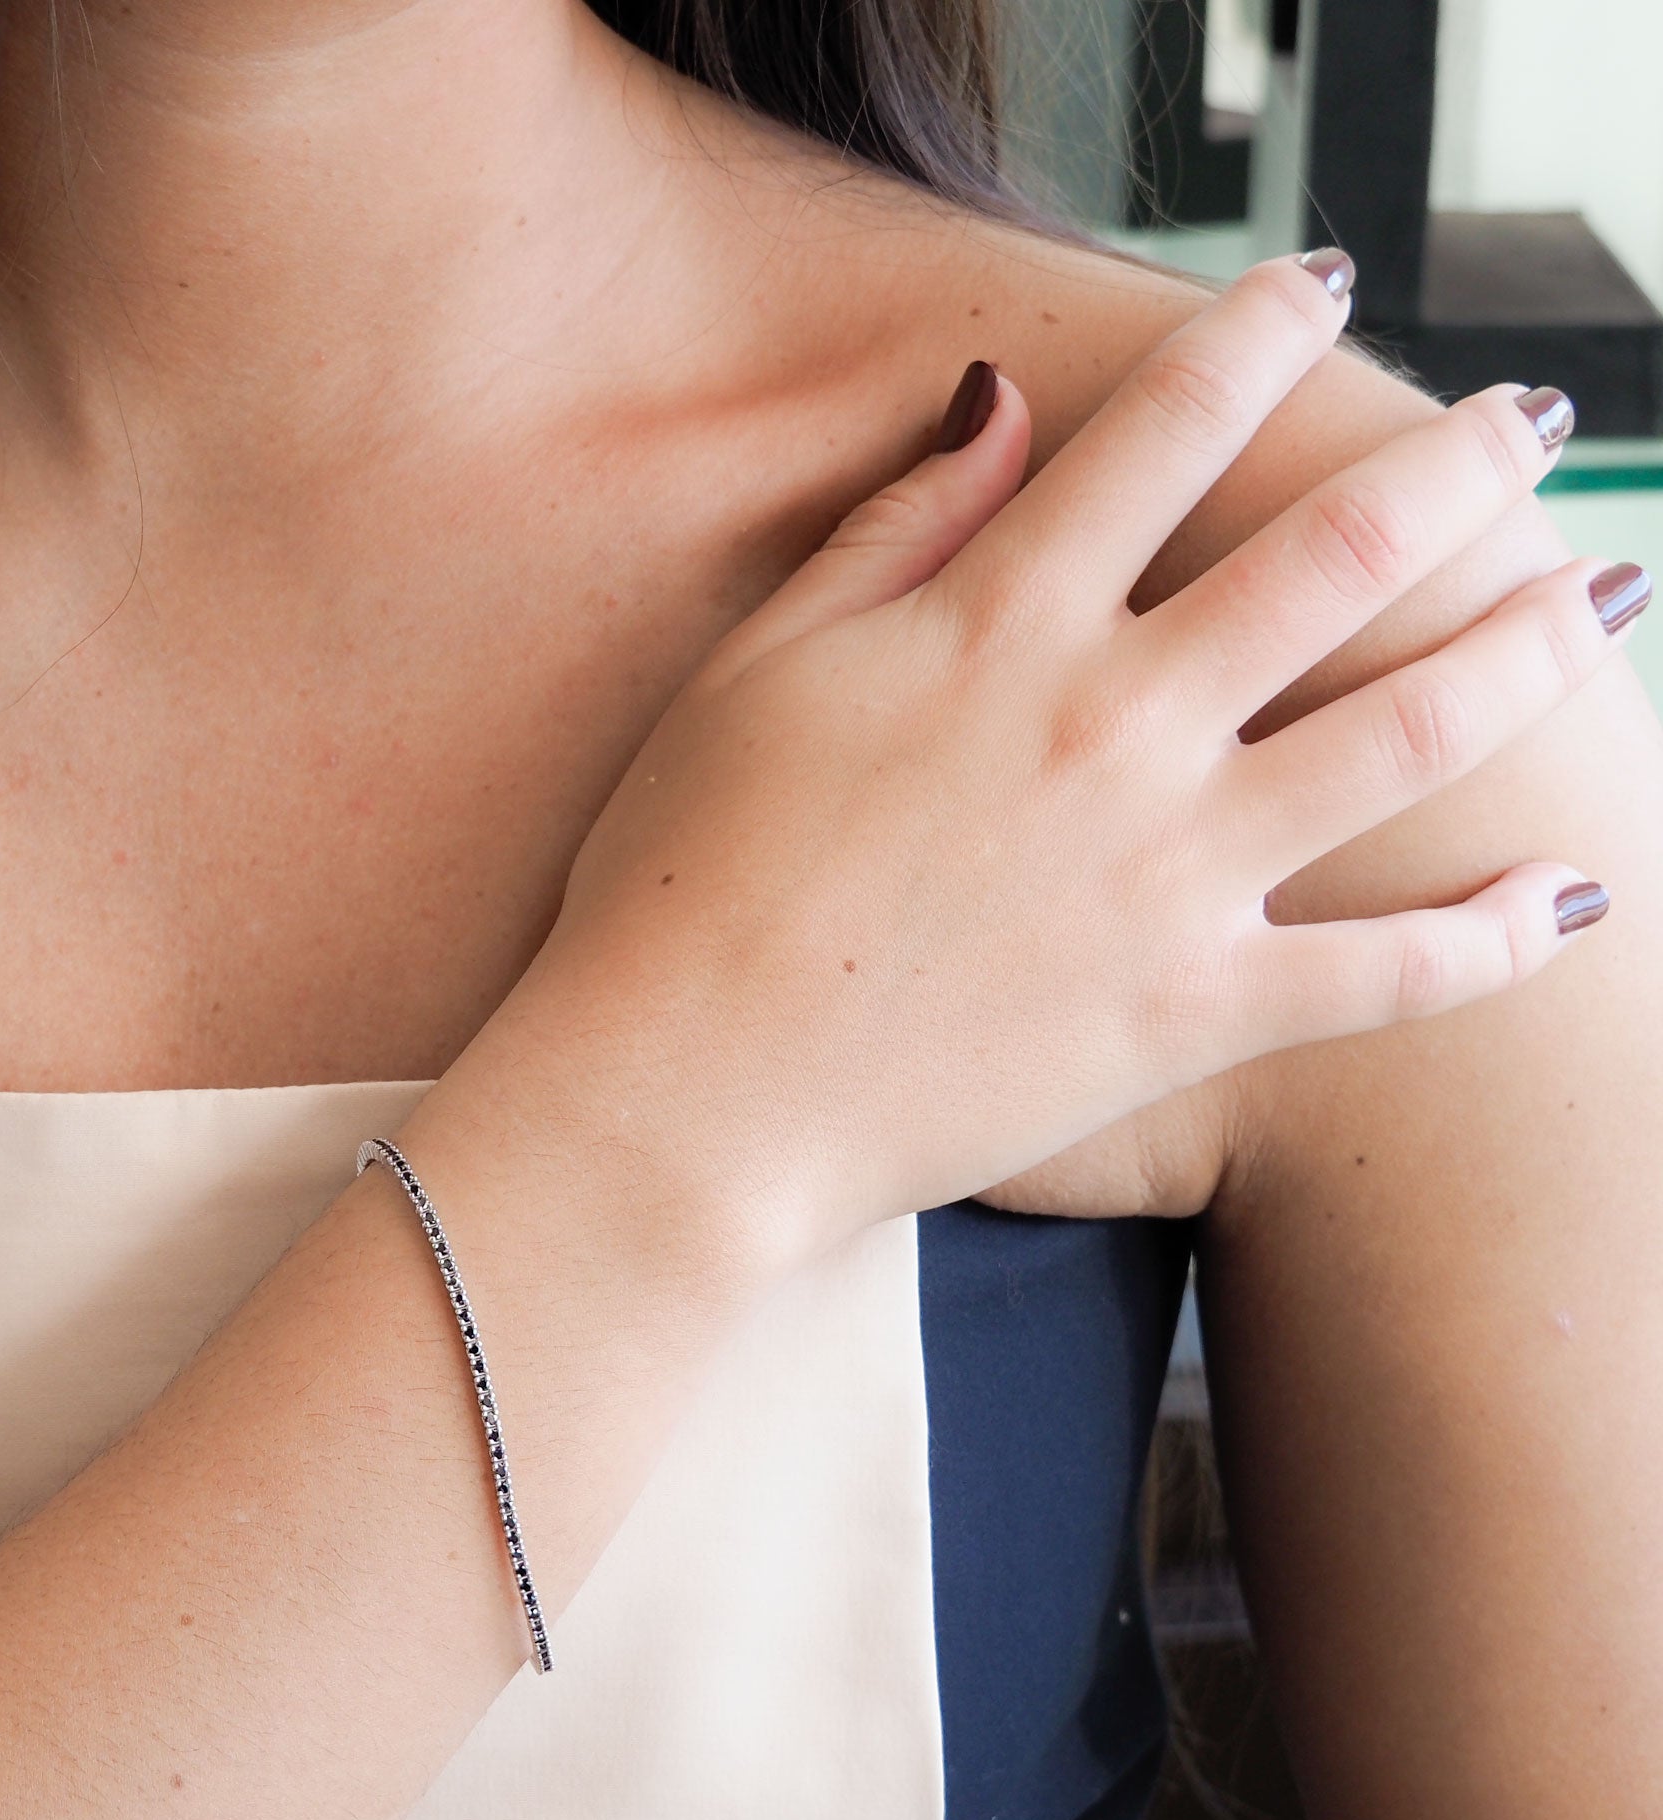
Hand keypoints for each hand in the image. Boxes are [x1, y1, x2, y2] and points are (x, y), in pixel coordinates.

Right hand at [484, 253, 1646, 1281]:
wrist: (685, 1098)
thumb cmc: (686, 875)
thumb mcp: (762, 667)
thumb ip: (894, 527)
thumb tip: (997, 401)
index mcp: (1001, 627)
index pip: (1168, 430)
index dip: (1258, 332)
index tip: (1319, 285)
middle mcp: (1115, 727)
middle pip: (1339, 553)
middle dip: (1460, 464)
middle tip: (1534, 419)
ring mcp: (1171, 876)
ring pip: (1410, 734)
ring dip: (1528, 648)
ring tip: (1603, 594)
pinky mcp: (1193, 1014)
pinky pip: (1391, 974)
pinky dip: (1498, 938)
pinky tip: (1576, 897)